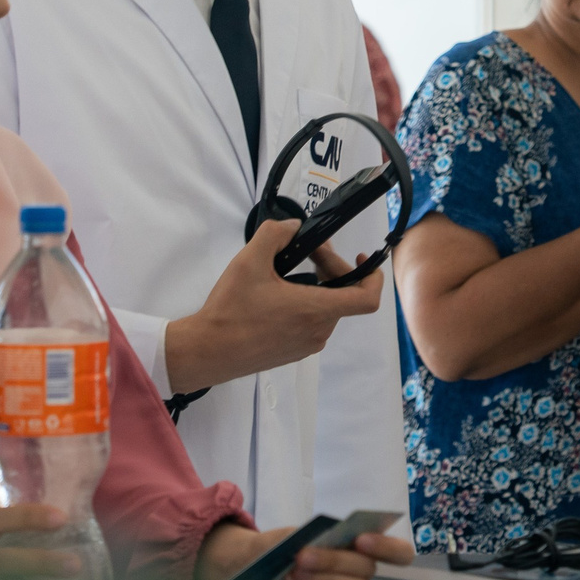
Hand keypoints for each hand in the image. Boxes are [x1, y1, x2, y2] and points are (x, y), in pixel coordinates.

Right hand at [164, 218, 386, 392]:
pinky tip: (279, 294)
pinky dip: (306, 304)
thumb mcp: (249, 261)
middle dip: (332, 268)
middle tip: (308, 250)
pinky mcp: (294, 353)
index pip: (367, 299)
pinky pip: (312, 323)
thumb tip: (294, 226)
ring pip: (327, 309)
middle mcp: (319, 331)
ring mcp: (307, 345)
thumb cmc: (231, 310)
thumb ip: (275, 234)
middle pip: (343, 296)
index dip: (372, 276)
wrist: (207, 352)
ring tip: (290, 270)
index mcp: (316, 310)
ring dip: (318, 286)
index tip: (358, 258)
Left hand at [198, 523, 415, 579]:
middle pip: (368, 571)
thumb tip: (327, 539)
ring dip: (325, 579)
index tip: (361, 539)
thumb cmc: (269, 547)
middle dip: (336, 562)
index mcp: (357, 545)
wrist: (239, 570)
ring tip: (294, 569)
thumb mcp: (285, 535)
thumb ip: (309, 536)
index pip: (396, 552)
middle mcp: (356, 572)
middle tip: (304, 556)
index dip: (387, 546)